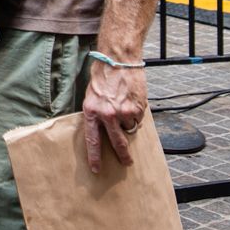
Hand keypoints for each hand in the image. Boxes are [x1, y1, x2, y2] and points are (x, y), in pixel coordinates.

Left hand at [81, 58, 147, 173]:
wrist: (118, 60)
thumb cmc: (103, 76)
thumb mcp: (92, 96)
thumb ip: (97, 114)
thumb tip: (105, 131)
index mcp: (91, 112)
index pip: (92, 140)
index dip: (94, 156)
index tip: (96, 169)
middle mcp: (107, 115)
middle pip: (116, 142)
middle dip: (123, 155)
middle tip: (127, 162)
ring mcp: (123, 112)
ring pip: (129, 128)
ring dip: (129, 122)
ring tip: (125, 105)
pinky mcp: (137, 108)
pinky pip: (138, 118)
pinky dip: (137, 112)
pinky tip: (132, 99)